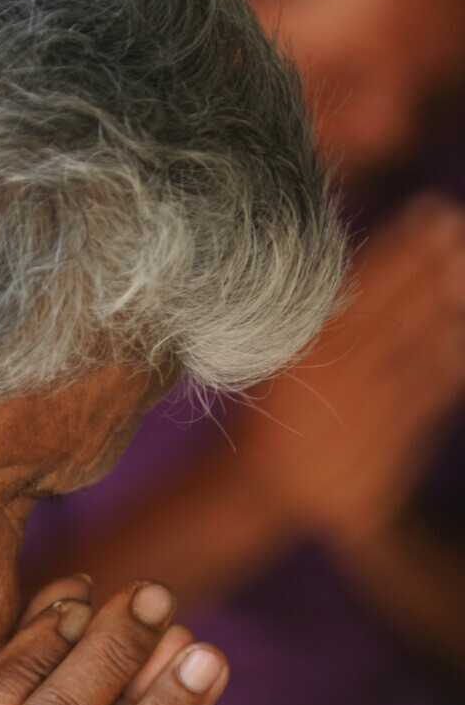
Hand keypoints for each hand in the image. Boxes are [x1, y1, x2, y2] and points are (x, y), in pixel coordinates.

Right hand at [233, 195, 464, 544]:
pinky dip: (444, 372)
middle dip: (431, 272)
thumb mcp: (281, 360)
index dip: (402, 250)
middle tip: (458, 233)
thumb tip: (375, 261)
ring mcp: (360, 420)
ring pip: (415, 356)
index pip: (361, 290)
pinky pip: (423, 405)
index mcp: (302, 353)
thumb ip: (322, 320)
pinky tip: (459, 342)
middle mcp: (333, 384)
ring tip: (462, 274)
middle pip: (394, 316)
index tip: (433, 214)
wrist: (258, 490)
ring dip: (445, 313)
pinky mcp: (382, 454)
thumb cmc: (274, 412)